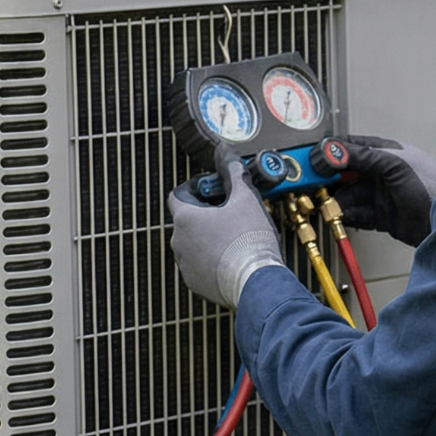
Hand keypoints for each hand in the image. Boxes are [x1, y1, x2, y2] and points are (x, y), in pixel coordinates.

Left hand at [168, 151, 282, 307]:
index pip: (178, 195)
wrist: (256, 282)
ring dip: (209, 237)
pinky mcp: (196, 283)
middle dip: (207, 213)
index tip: (214, 190)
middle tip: (231, 212)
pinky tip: (233, 256)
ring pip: (193, 243)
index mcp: (185, 218)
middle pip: (187, 219)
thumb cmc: (249, 241)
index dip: (196, 188)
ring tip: (235, 236)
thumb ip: (233, 172)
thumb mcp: (246, 198)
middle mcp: (179, 241)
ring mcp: (185, 264)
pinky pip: (199, 265)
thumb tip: (225, 153)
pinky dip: (212, 258)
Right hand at [315, 136, 435, 247]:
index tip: (312, 159)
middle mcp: (383, 173)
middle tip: (312, 185)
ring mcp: (383, 195)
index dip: (330, 152)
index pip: (351, 146)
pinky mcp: (384, 217)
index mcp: (387, 152)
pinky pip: (359, 215)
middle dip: (329, 179)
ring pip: (350, 195)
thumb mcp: (394, 165)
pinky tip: (340, 216)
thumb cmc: (433, 188)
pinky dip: (348, 216)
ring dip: (336, 200)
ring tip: (326, 204)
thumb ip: (363, 157)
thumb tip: (333, 151)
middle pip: (346, 172)